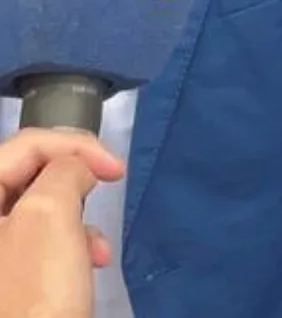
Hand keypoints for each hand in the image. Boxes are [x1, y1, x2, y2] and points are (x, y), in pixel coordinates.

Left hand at [0, 130, 125, 317]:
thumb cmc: (30, 291)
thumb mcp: (51, 215)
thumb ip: (65, 171)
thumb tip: (75, 170)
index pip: (24, 145)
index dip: (76, 146)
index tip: (116, 173)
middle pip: (25, 175)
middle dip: (74, 186)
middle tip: (103, 203)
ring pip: (33, 210)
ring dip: (75, 222)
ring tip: (97, 251)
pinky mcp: (4, 281)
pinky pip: (31, 243)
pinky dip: (65, 247)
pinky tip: (84, 267)